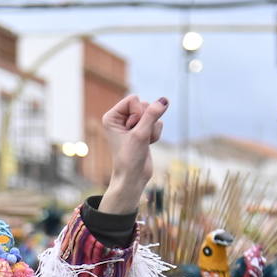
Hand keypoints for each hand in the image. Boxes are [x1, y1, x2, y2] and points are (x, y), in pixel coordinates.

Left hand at [100, 95, 167, 213]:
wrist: (133, 177)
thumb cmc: (130, 157)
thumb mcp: (141, 134)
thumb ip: (152, 115)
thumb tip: (164, 100)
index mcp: (112, 116)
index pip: (134, 99)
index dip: (138, 114)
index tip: (131, 131)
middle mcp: (121, 118)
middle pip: (145, 105)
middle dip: (146, 122)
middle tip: (137, 138)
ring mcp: (133, 124)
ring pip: (153, 114)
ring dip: (152, 129)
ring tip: (143, 142)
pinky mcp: (143, 130)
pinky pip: (157, 122)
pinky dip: (155, 134)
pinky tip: (148, 144)